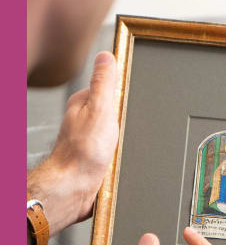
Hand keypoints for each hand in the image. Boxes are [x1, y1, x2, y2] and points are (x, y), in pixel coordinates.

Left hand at [27, 51, 117, 237]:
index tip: (130, 101)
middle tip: (127, 129)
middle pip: (115, 111)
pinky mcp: (95, 157)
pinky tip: (122, 158)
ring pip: (115, 133)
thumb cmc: (83, 153)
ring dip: (124, 140)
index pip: (109, 88)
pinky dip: (120, 154)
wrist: (75, 188)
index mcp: (83, 103)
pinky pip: (114, 151)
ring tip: (123, 146)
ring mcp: (88, 139)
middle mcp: (83, 120)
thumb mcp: (100, 109)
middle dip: (126, 119)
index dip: (123, 93)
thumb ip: (104, 82)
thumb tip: (106, 56)